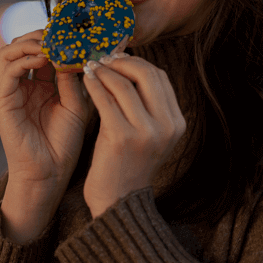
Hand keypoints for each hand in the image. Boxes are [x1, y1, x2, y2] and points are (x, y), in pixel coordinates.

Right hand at [0, 30, 90, 241]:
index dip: (57, 37)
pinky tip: (44, 59)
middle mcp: (24, 84)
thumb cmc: (64, 143)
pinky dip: (24, 58)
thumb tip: (73, 49)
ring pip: (10, 51)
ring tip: (51, 43)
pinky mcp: (2, 102)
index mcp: (42, 84)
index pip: (43, 48)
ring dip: (30, 41)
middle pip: (23, 44)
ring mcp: (11, 91)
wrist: (49, 175)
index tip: (76, 32)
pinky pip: (7, 70)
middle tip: (62, 33)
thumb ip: (71, 77)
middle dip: (42, 34)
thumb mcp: (76, 104)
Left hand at [81, 53, 186, 217]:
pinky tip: (86, 80)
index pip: (160, 78)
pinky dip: (95, 84)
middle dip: (122, 61)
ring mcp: (147, 132)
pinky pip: (106, 99)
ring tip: (91, 67)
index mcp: (176, 123)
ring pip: (124, 83)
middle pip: (147, 74)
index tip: (118, 59)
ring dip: (105, 70)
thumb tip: (129, 67)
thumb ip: (145, 106)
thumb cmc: (126, 166)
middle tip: (104, 58)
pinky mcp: (122, 137)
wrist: (118, 203)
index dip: (138, 63)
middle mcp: (167, 126)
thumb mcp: (147, 135)